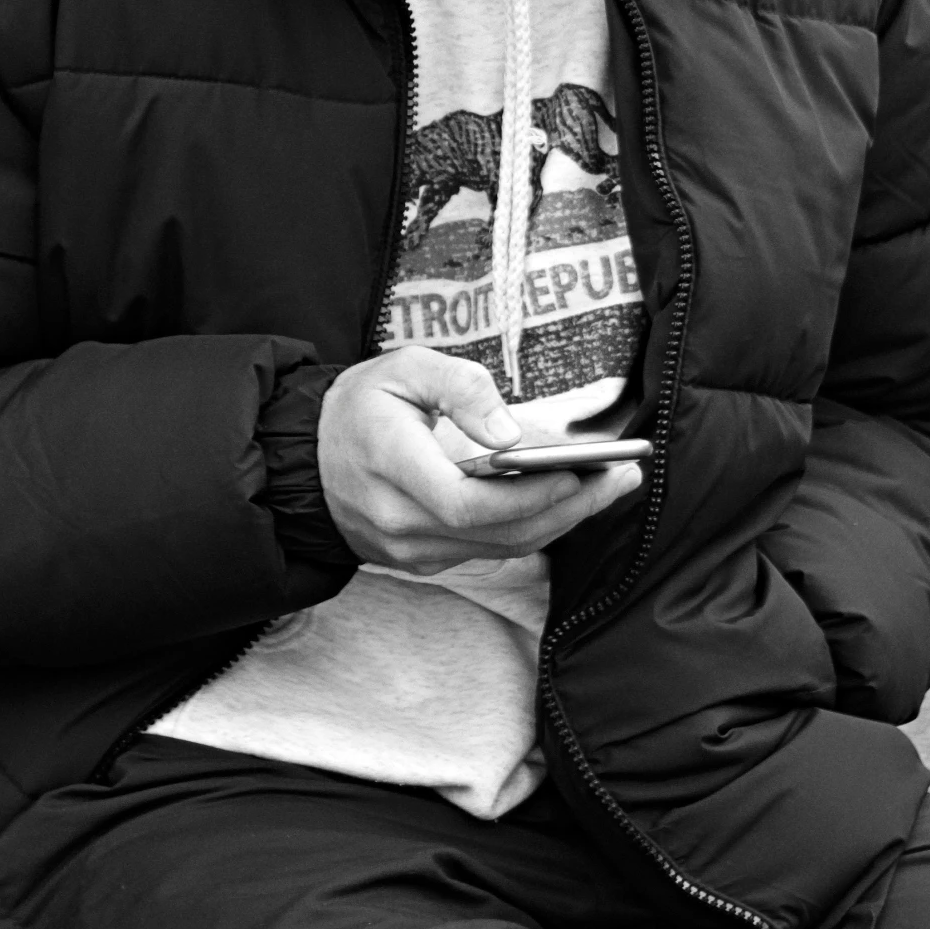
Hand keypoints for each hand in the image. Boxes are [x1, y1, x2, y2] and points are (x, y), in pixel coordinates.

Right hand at [317, 348, 643, 574]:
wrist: (306, 460)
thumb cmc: (360, 405)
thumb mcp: (403, 367)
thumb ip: (458, 386)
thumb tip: (511, 434)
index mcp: (387, 463)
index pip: (464, 502)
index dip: (527, 496)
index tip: (577, 470)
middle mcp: (395, 520)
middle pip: (496, 532)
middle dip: (568, 507)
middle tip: (623, 476)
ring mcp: (407, 550)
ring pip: (500, 548)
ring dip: (561, 521)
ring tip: (611, 486)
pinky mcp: (420, 561)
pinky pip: (487, 550)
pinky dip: (533, 528)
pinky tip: (568, 501)